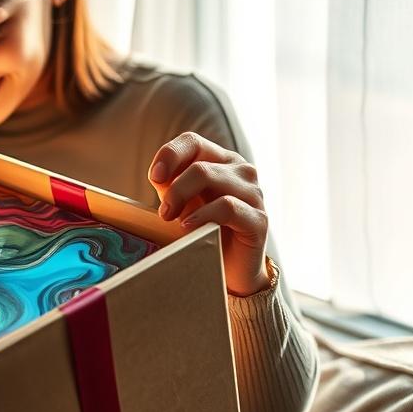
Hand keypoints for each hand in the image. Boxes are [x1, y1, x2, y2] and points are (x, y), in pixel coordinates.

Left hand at [147, 131, 270, 296]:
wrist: (228, 270)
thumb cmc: (202, 231)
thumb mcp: (181, 203)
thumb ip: (170, 184)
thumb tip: (157, 175)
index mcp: (220, 161)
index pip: (192, 141)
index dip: (169, 155)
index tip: (154, 177)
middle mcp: (241, 171)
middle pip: (198, 165)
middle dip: (174, 189)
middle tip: (163, 213)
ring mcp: (253, 193)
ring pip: (210, 177)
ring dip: (182, 198)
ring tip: (172, 220)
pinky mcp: (258, 219)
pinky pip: (227, 206)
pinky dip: (202, 214)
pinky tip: (189, 227)